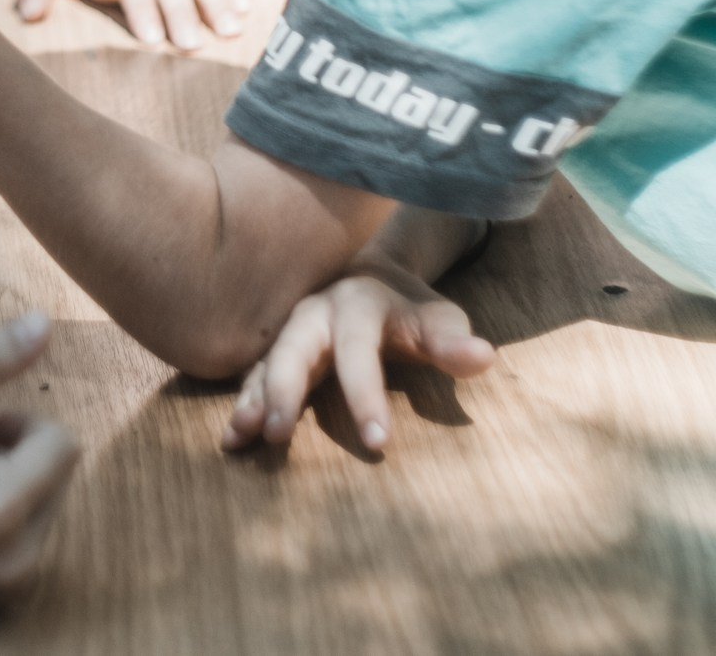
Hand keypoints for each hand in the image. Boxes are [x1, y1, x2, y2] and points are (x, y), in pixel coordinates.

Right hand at [0, 314, 80, 605]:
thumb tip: (45, 321)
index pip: (62, 447)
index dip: (23, 421)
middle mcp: (12, 564)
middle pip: (60, 476)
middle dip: (20, 453)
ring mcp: (4, 588)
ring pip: (48, 504)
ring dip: (12, 482)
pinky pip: (29, 537)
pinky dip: (3, 514)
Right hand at [218, 260, 494, 455]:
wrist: (365, 272)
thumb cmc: (406, 307)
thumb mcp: (436, 316)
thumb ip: (452, 340)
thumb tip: (483, 357)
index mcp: (358, 304)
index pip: (360, 351)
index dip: (366, 395)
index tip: (379, 442)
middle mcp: (314, 313)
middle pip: (293, 348)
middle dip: (283, 388)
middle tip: (278, 434)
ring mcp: (289, 331)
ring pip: (265, 362)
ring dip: (252, 399)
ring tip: (241, 436)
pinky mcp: (274, 352)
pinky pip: (252, 376)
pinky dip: (241, 404)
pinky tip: (231, 439)